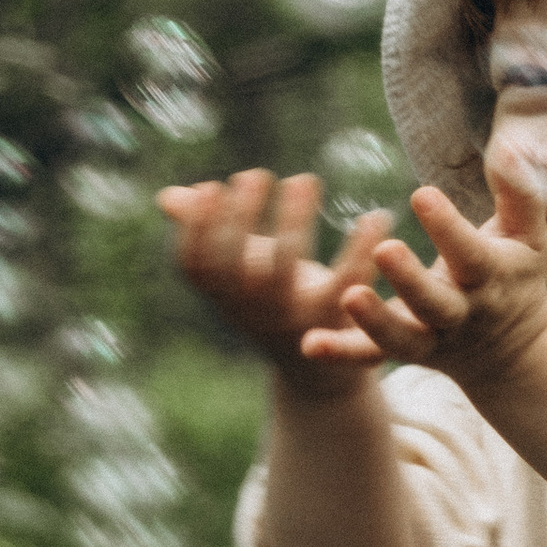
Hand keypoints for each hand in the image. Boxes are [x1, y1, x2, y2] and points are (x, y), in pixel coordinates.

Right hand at [157, 170, 395, 397]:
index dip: (194, 229)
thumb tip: (167, 197)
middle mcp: (253, 311)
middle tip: (255, 174)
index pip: (196, 266)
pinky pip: (347, 281)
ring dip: (291, 224)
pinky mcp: (338, 322)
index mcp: (226, 297)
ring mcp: (293, 319)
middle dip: (241, 218)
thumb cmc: (273, 302)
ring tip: (303, 179)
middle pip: (235, 266)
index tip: (209, 187)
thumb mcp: (239, 270)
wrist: (320, 372)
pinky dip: (361, 248)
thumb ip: (204, 232)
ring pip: (284, 272)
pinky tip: (379, 215)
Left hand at [324, 172, 546, 394]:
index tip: (420, 193)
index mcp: (490, 279)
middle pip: (434, 303)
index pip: (470, 255)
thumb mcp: (527, 236)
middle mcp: (461, 313)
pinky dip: (341, 352)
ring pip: (401, 337)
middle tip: (384, 248)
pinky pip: (369, 355)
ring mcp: (431, 337)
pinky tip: (309, 343)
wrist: (510, 348)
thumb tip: (506, 146)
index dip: (447, 227)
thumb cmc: (512, 273)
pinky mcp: (405, 352)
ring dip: (374, 321)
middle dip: (410, 280)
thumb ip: (517, 194)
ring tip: (349, 296)